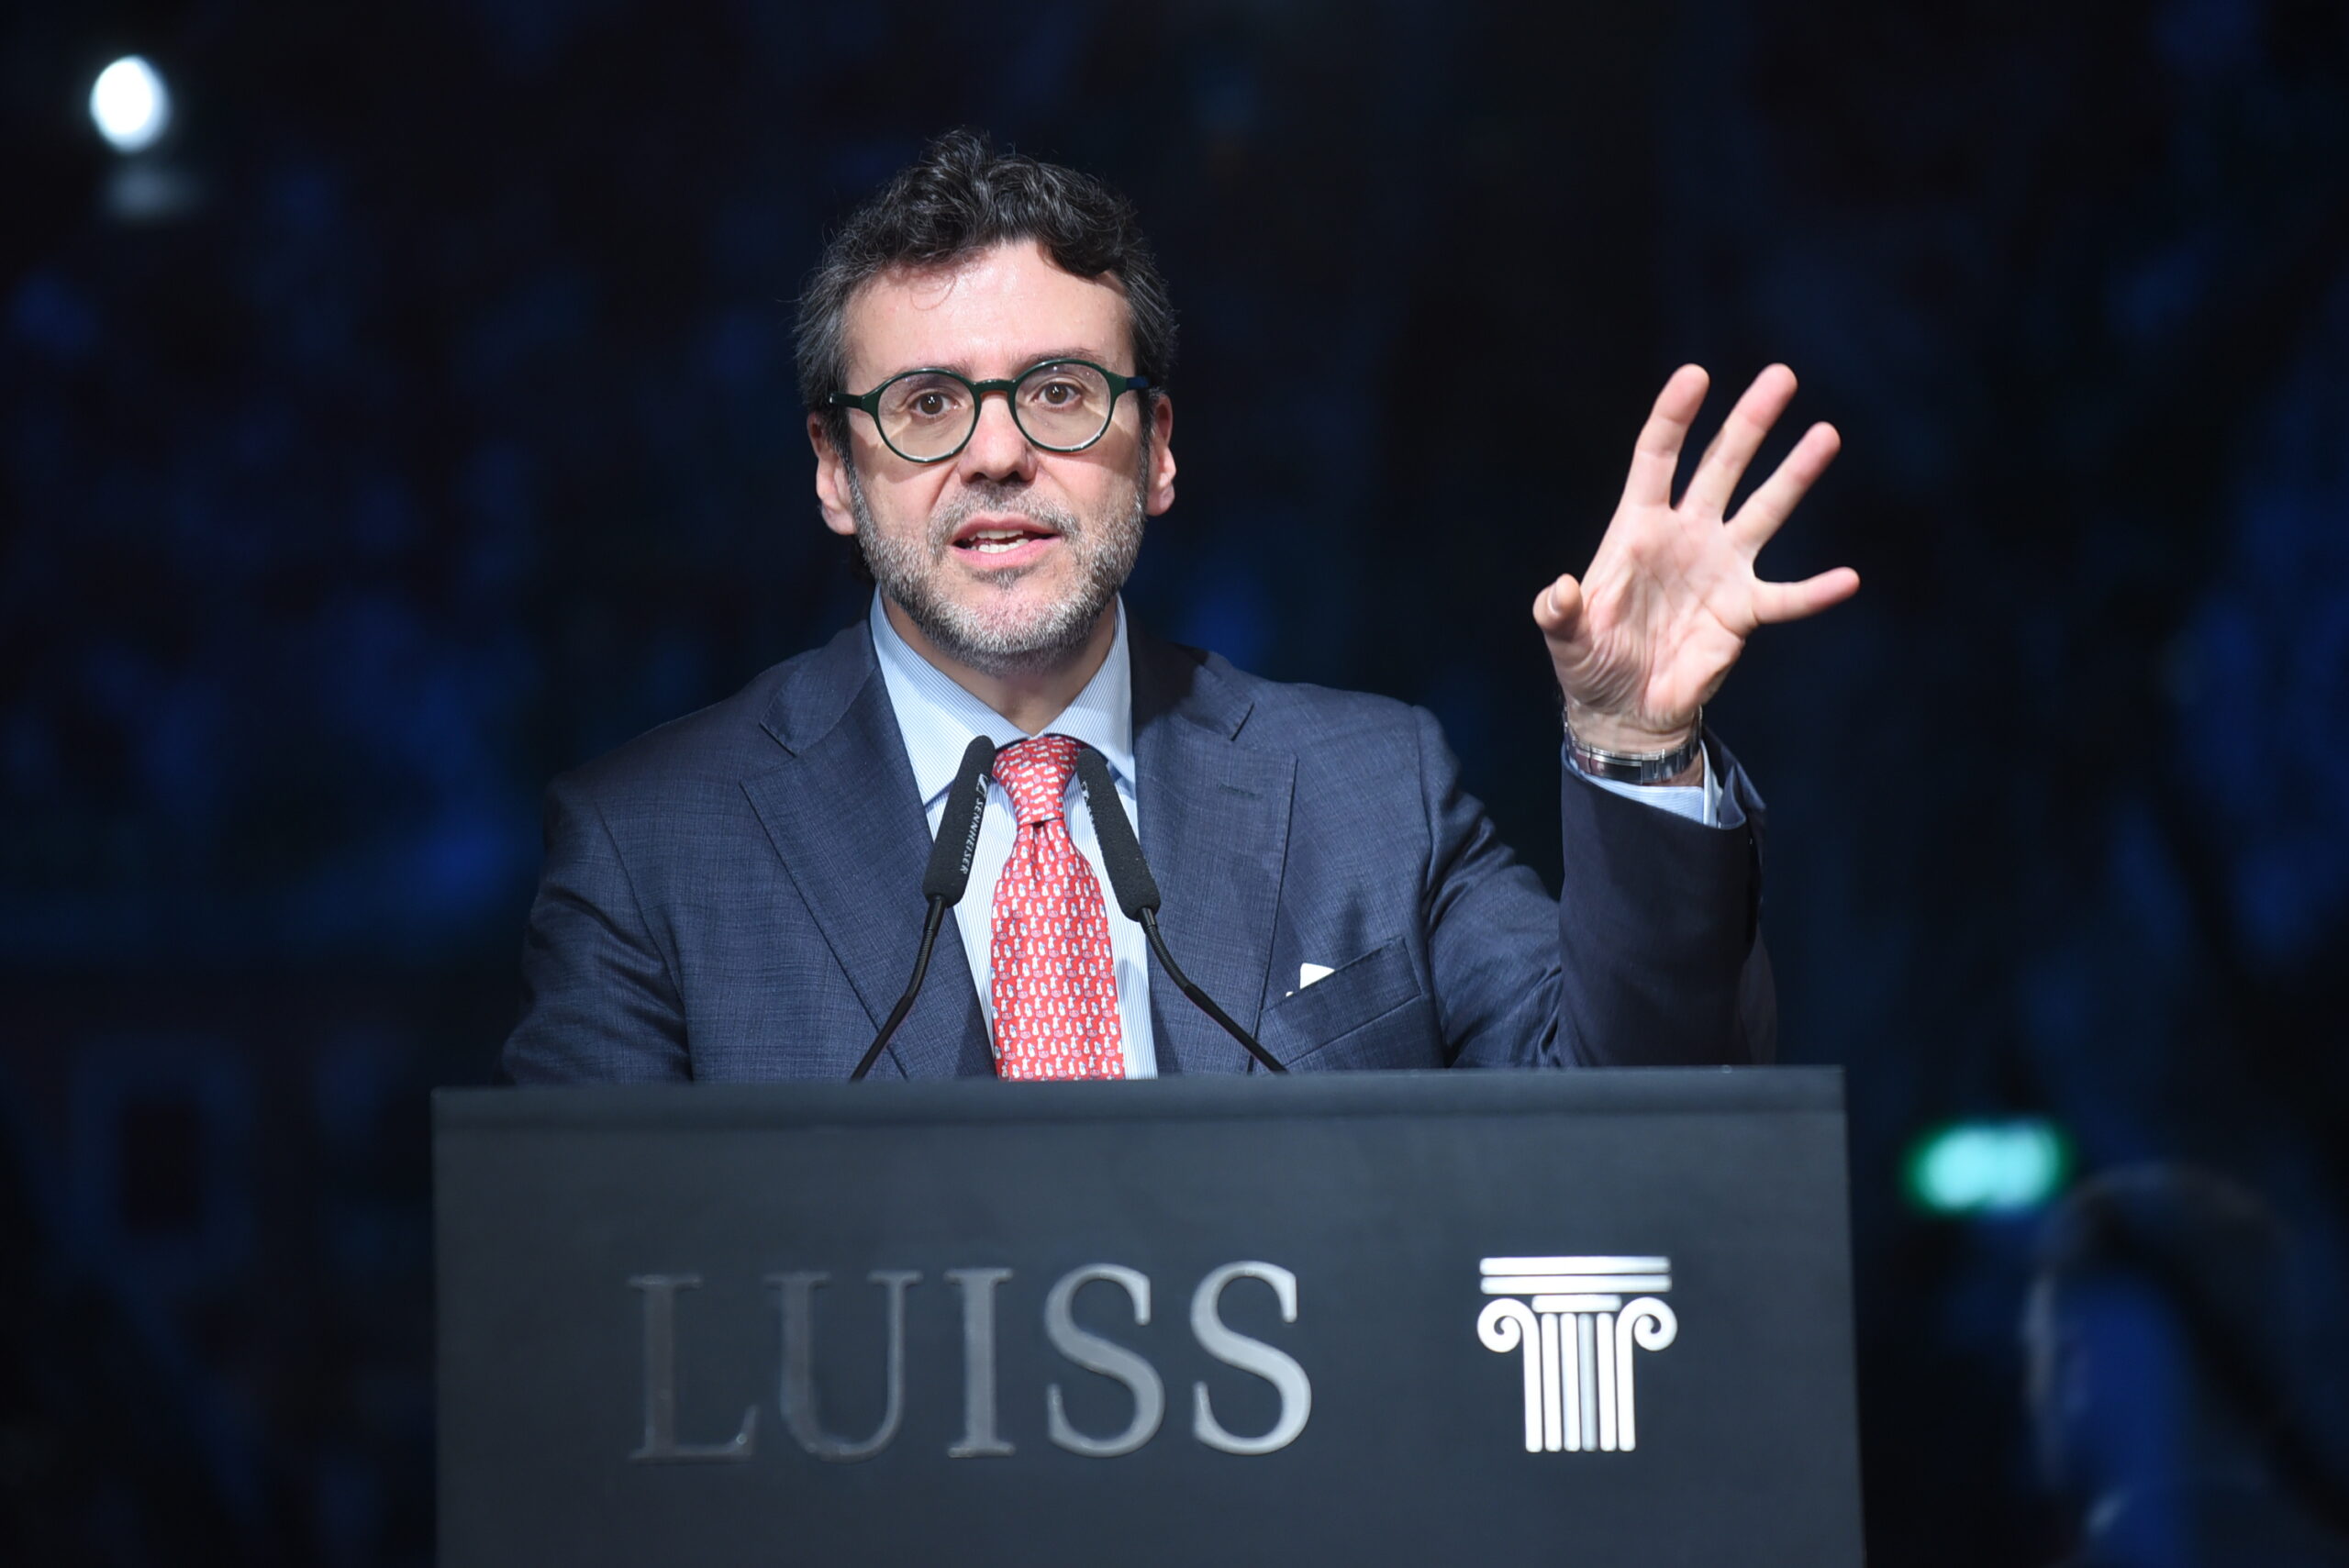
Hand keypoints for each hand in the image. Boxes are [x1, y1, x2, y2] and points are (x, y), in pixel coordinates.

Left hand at [1533, 364, 1859, 758]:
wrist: (1625, 709)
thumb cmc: (1590, 664)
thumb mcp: (1566, 638)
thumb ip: (1558, 612)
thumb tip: (1558, 591)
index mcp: (1637, 529)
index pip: (1656, 459)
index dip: (1673, 418)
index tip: (1695, 376)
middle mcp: (1686, 536)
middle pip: (1721, 467)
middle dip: (1749, 423)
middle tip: (1782, 377)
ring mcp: (1720, 569)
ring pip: (1763, 511)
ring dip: (1794, 475)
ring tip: (1825, 434)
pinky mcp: (1743, 611)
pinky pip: (1786, 597)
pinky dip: (1815, 592)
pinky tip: (1847, 579)